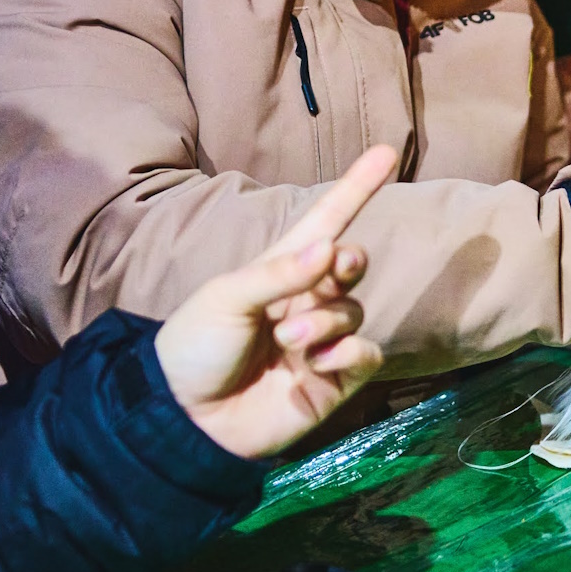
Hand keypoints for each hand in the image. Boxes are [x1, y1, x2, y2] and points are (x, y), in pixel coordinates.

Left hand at [155, 145, 395, 458]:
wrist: (185, 419)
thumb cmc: (196, 347)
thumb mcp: (226, 298)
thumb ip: (278, 275)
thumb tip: (331, 247)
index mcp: (279, 270)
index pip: (325, 221)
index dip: (355, 188)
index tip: (386, 152)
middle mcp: (306, 300)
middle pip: (352, 263)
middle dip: (350, 260)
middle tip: (335, 267)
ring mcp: (322, 340)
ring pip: (353, 310)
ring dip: (327, 320)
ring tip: (290, 340)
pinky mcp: (334, 381)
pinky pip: (364, 353)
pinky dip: (348, 352)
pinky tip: (316, 363)